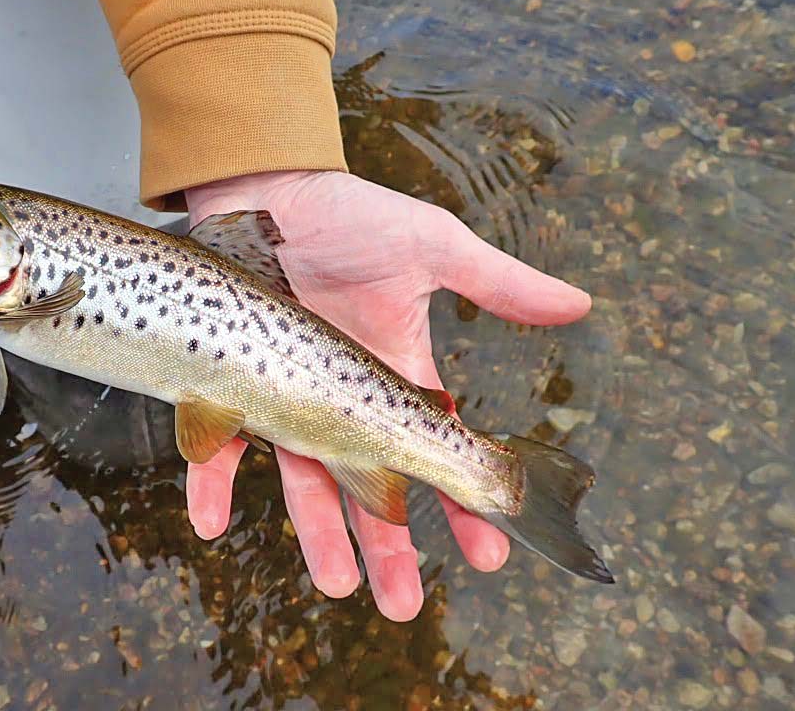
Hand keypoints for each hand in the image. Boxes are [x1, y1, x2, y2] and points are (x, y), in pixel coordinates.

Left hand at [184, 170, 591, 620]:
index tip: (487, 552)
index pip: (434, 453)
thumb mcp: (431, 247)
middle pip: (370, 488)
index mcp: (393, 377)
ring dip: (319, 536)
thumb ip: (498, 283)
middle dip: (389, 547)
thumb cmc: (349, 217)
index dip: (461, 505)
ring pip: (303, 483)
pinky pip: (215, 443)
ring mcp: (282, 398)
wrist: (265, 189)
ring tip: (337, 586)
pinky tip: (213, 522)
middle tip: (402, 604)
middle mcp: (339, 401)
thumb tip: (582, 305)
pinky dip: (212, 480)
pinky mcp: (225, 385)